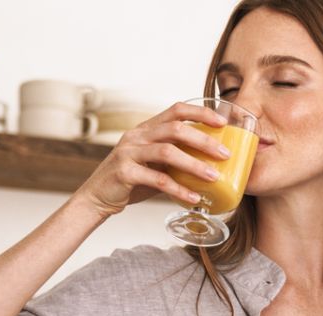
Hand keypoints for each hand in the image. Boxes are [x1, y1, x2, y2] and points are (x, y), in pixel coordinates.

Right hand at [73, 102, 230, 217]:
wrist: (97, 197)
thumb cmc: (131, 181)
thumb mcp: (154, 164)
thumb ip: (176, 159)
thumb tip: (212, 164)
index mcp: (146, 129)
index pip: (176, 110)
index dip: (200, 113)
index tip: (222, 122)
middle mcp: (137, 136)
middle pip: (175, 129)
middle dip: (203, 140)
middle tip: (224, 154)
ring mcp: (129, 153)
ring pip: (167, 152)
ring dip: (194, 165)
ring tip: (214, 177)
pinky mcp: (124, 173)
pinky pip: (157, 180)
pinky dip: (178, 189)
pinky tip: (193, 197)